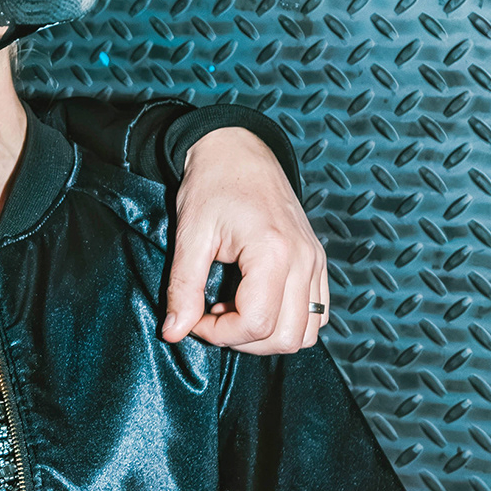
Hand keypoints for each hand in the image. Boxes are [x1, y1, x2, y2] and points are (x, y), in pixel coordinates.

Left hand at [162, 127, 328, 352]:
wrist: (237, 151)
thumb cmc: (212, 185)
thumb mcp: (189, 236)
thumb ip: (183, 287)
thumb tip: (174, 332)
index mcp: (273, 252)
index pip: (256, 324)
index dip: (219, 333)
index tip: (195, 317)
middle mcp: (304, 260)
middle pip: (286, 338)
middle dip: (242, 339)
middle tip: (211, 316)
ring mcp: (315, 261)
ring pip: (306, 332)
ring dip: (267, 335)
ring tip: (233, 309)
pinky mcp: (317, 262)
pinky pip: (316, 313)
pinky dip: (287, 321)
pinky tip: (253, 301)